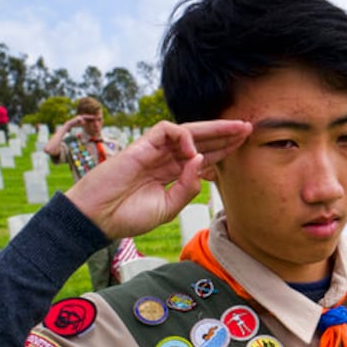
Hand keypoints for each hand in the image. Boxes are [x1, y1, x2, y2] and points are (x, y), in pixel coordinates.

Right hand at [67, 120, 250, 238]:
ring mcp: (152, 151)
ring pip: (187, 131)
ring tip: (235, 129)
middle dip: (224, 133)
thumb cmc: (128, 216)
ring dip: (212, 129)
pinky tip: (193, 151)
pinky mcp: (140, 146)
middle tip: (248, 127)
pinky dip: (182, 136)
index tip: (244, 144)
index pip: (202, 157)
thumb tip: (201, 162)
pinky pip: (165, 129)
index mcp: (171, 174)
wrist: (97, 218)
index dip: (223, 150)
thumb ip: (187, 188)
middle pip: (199, 140)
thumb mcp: (168, 208)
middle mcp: (164, 159)